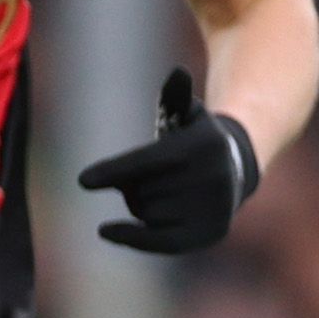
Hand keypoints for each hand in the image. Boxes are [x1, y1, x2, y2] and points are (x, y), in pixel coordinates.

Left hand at [78, 67, 260, 253]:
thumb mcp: (186, 112)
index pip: (146, 162)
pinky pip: (161, 243)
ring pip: (146, 214)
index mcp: (201, 146)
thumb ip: (174, 94)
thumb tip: (178, 74)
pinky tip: (107, 231)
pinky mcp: (211, 233)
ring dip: (141, 205)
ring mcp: (214, 209)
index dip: (113, 171)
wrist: (235, 169)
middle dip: (133, 184)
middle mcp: (212, 178)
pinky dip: (132, 238)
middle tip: (153, 175)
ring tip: (165, 191)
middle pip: (141, 190)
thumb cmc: (194, 139)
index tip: (83, 181)